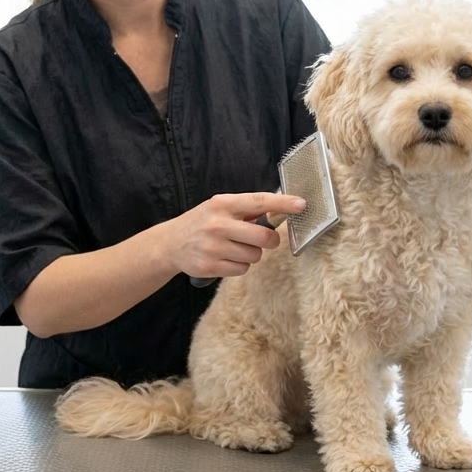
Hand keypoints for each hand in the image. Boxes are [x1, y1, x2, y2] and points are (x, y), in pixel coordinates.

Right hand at [159, 192, 305, 281]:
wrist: (170, 244)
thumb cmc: (202, 223)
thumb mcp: (219, 207)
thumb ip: (246, 209)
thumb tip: (280, 209)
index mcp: (223, 204)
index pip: (259, 202)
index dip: (282, 204)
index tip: (301, 204)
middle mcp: (218, 224)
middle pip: (263, 237)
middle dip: (270, 241)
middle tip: (265, 240)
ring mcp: (213, 247)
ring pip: (254, 256)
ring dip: (251, 254)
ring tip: (235, 248)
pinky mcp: (210, 266)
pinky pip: (242, 270)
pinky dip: (239, 266)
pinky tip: (226, 258)